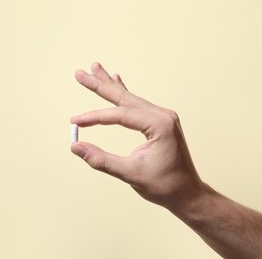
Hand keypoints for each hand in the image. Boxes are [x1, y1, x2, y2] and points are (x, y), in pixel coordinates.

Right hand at [71, 63, 204, 210]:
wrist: (187, 193)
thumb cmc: (164, 186)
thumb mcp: (131, 174)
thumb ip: (101, 160)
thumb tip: (75, 146)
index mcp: (160, 125)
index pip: (120, 115)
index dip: (95, 117)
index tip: (75, 122)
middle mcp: (163, 115)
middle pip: (124, 97)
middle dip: (100, 85)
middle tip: (80, 73)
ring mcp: (162, 116)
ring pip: (130, 98)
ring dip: (110, 86)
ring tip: (95, 68)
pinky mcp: (160, 121)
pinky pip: (137, 104)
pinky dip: (124, 94)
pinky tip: (118, 80)